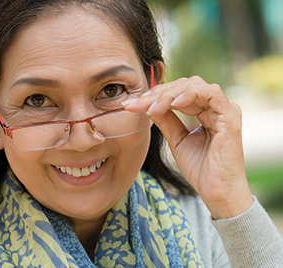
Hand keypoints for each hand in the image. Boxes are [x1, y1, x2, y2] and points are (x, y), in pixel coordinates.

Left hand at [123, 76, 252, 218]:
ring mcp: (225, 110)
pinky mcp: (230, 117)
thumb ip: (166, 120)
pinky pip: (211, 93)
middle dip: (157, 93)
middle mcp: (216, 107)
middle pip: (184, 85)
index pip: (178, 92)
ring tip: (151, 107)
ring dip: (169, 94)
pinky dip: (189, 94)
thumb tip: (147, 104)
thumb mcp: (176, 140)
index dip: (155, 95)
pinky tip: (172, 104)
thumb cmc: (200, 169)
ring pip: (194, 85)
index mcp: (205, 111)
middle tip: (136, 103)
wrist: (216, 192)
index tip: (131, 105)